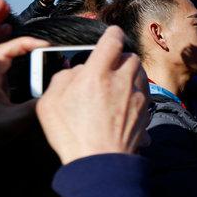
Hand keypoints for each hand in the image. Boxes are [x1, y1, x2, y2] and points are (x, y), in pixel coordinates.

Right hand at [36, 26, 149, 163]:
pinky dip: (135, 91)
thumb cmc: (71, 134)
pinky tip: (123, 102)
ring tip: (116, 84)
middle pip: (130, 56)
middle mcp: (122, 81)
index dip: (112, 33)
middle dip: (121, 57)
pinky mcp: (146, 112)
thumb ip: (64, 78)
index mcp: (97, 74)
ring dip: (130, 73)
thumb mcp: (50, 102)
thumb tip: (77, 70)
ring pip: (140, 73)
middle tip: (108, 66)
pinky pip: (144, 93)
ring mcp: (137, 97)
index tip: (112, 33)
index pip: (112, 41)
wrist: (100, 162)